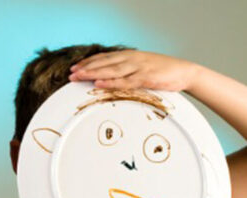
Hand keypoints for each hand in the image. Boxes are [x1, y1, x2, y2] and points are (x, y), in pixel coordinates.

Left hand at [69, 50, 199, 90]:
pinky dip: (111, 82)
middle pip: (104, 63)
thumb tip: (110, 78)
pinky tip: (99, 84)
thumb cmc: (161, 72)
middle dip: (86, 68)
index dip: (88, 63)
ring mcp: (138, 67)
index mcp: (129, 56)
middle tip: (71, 74)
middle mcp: (131, 59)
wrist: (185, 71)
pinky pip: (124, 81)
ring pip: (111, 70)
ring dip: (93, 73)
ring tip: (78, 77)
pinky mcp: (145, 78)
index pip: (104, 58)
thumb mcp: (141, 68)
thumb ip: (126, 71)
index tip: (74, 68)